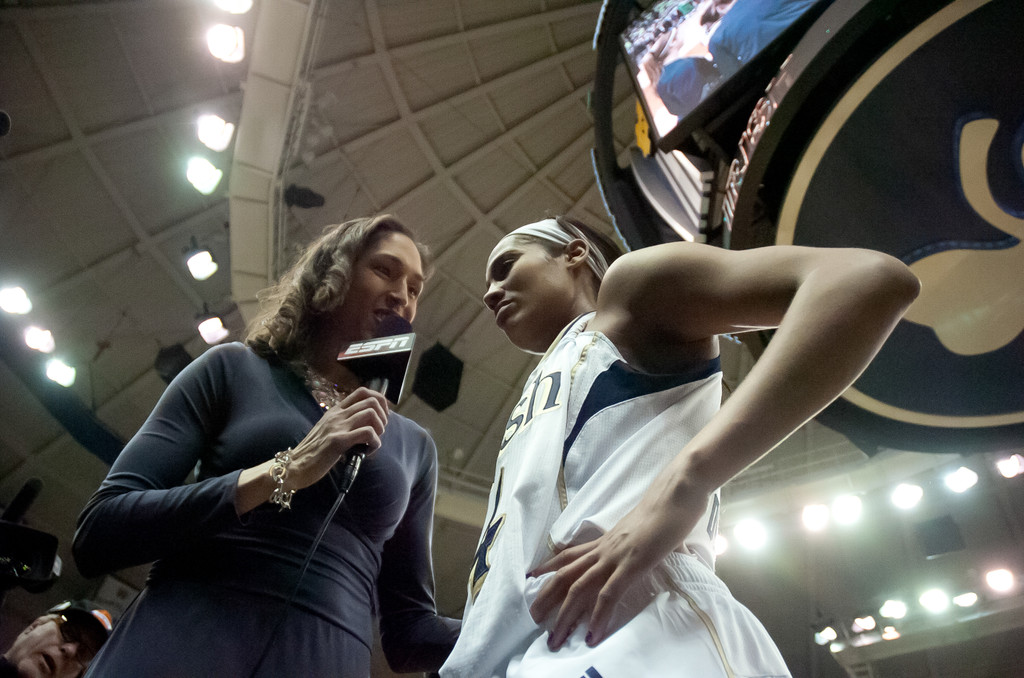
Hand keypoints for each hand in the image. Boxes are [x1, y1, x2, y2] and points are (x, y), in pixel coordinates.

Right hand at [285, 386, 389, 489]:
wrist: (294, 466)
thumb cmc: (314, 452)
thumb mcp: (329, 431)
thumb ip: (345, 424)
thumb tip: (368, 425)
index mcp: (335, 410)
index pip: (362, 391)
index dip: (379, 400)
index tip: (382, 416)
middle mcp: (337, 415)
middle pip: (372, 401)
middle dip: (384, 417)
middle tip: (379, 432)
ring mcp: (337, 426)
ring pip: (371, 413)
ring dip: (380, 429)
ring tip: (373, 442)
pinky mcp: (338, 441)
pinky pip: (367, 433)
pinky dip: (375, 443)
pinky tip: (368, 452)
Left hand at [527, 479, 710, 649]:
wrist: (676, 493)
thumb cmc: (667, 509)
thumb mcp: (646, 531)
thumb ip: (643, 543)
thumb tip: (655, 550)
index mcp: (606, 541)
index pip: (569, 554)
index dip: (548, 565)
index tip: (531, 577)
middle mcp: (604, 548)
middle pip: (565, 575)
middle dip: (547, 599)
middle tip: (533, 618)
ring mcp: (615, 556)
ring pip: (579, 588)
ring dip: (565, 617)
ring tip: (555, 639)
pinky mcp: (631, 565)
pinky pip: (608, 594)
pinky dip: (598, 616)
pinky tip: (591, 635)